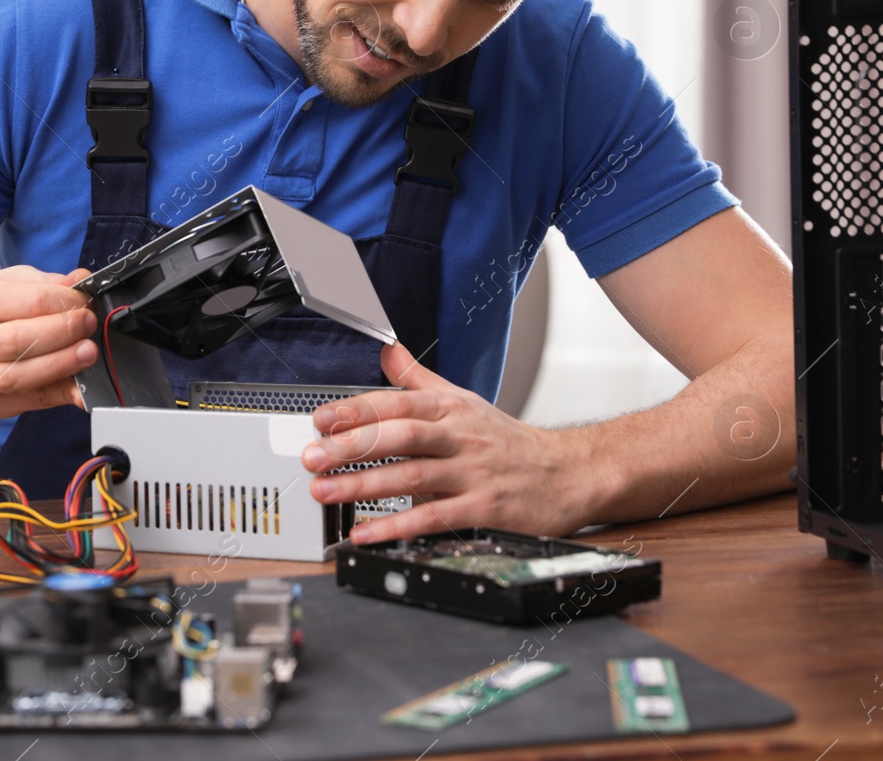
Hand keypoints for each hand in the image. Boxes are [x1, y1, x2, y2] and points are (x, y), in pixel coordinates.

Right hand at [0, 266, 98, 420]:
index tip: (85, 300)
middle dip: (64, 331)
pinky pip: (31, 402)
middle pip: (21, 339)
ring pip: (21, 375)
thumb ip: (40, 282)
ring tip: (87, 351)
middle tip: (89, 323)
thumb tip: (79, 282)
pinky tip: (80, 385)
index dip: (64, 301)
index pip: (27, 302)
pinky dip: (60, 394)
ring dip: (62, 364)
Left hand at [301, 342, 596, 539]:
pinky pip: (436, 517)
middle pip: (401, 435)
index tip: (320, 419)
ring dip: (365, 485)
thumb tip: (386, 350)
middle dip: (352, 446)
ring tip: (326, 492)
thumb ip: (418, 380)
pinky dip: (399, 526)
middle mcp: (460, 437)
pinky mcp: (485, 509)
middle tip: (312, 457)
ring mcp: (473, 474)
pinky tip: (367, 533)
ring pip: (413, 475)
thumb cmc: (509, 442)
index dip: (356, 410)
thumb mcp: (464, 400)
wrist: (569, 473)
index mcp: (451, 410)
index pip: (397, 403)